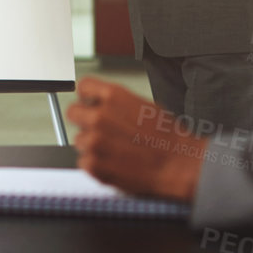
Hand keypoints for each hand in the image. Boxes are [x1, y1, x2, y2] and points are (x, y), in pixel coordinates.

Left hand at [63, 76, 202, 201]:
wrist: (179, 165)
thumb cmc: (169, 138)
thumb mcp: (144, 106)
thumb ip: (118, 103)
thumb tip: (103, 104)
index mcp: (114, 96)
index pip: (83, 87)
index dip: (86, 97)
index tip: (89, 104)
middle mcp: (100, 116)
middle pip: (72, 112)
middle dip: (84, 121)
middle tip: (99, 131)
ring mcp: (94, 141)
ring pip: (79, 140)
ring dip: (92, 146)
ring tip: (115, 151)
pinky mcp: (93, 164)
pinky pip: (83, 161)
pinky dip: (96, 165)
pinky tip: (114, 163)